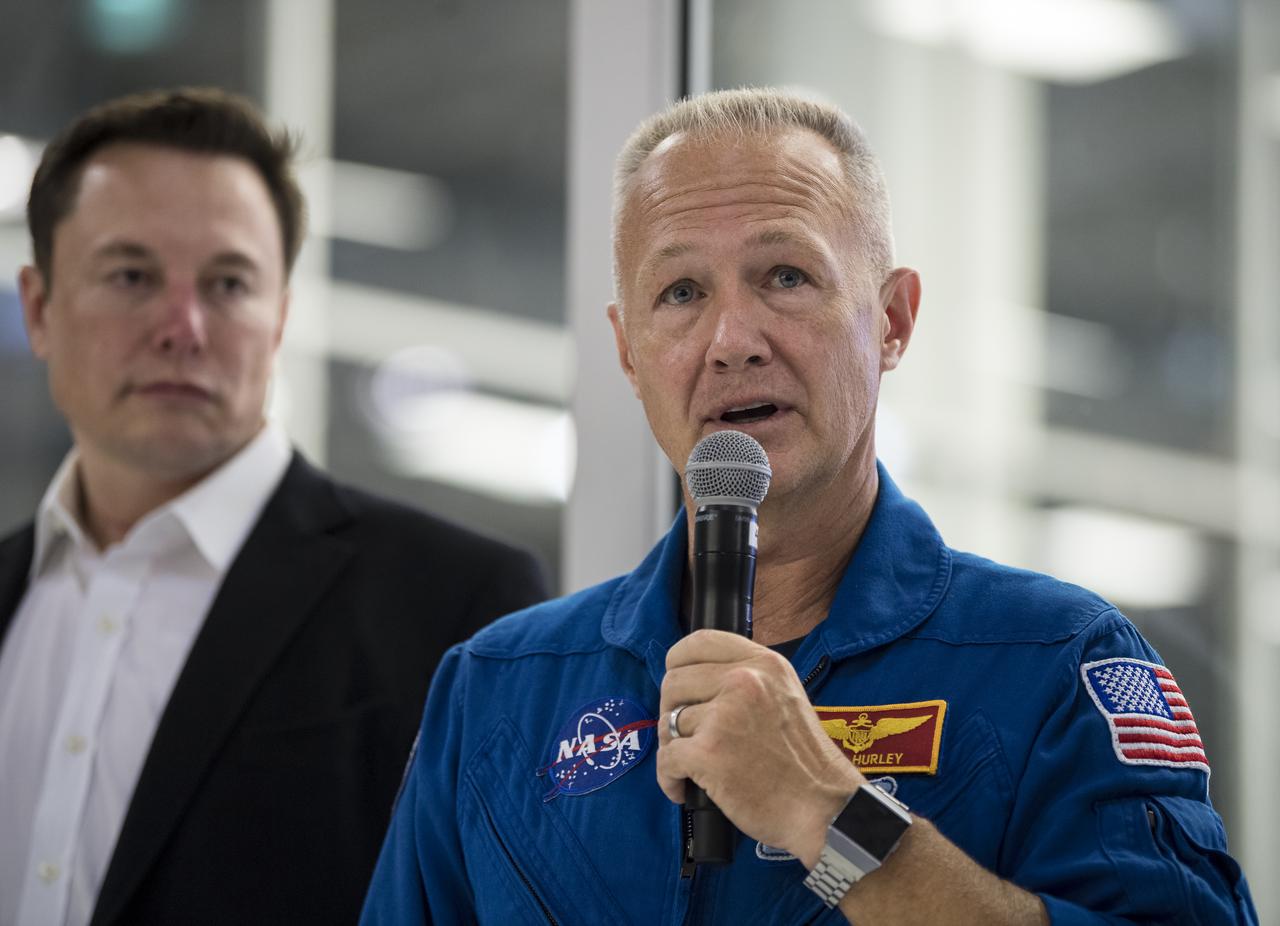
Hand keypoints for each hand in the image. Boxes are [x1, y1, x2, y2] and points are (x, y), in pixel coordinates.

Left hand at [657, 629, 864, 864]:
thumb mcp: (785, 695)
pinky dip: (669, 779)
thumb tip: (695, 682)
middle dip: (672, 710)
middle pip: (674, 681)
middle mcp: (744, 681)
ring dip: (673, 748)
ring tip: (692, 767)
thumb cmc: (804, 761)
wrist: (824, 807)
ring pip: (669, 722)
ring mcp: (725, 716)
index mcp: (763, 663)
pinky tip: (684, 789)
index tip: (680, 686)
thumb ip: (747, 680)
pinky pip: (666, 759)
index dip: (677, 663)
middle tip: (685, 735)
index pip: (698, 641)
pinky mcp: (709, 753)